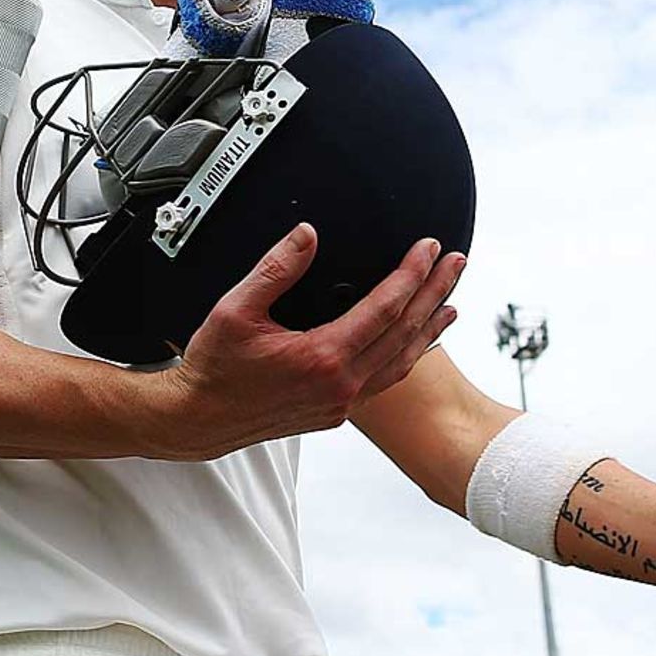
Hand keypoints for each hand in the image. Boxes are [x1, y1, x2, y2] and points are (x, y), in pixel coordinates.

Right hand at [147, 223, 464, 459]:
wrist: (199, 419)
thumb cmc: (214, 368)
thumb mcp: (235, 309)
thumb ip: (276, 269)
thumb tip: (308, 235)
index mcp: (323, 358)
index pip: (385, 308)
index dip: (411, 273)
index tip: (428, 248)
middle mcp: (340, 385)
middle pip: (405, 332)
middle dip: (434, 292)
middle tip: (456, 263)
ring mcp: (341, 402)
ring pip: (401, 361)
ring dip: (429, 327)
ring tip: (451, 302)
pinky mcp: (335, 412)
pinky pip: (385, 380)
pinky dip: (407, 355)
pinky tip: (416, 342)